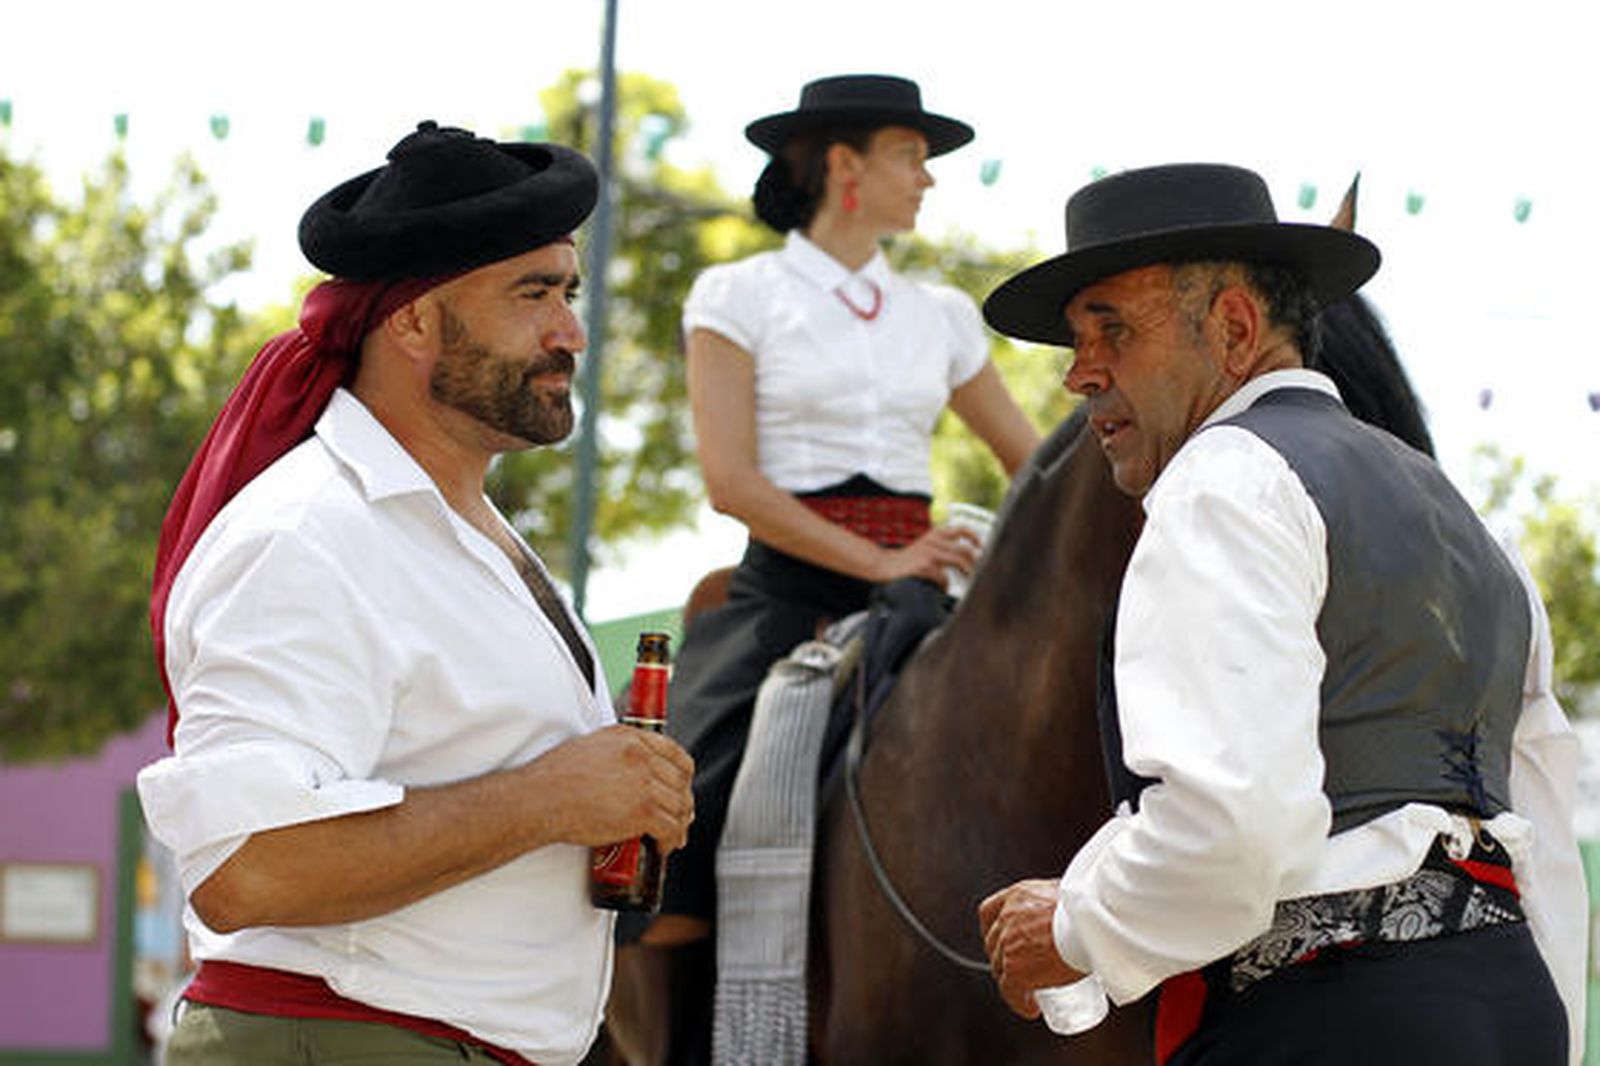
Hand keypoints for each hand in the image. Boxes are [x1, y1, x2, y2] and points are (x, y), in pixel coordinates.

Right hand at [521, 725, 694, 851]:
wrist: (539, 799)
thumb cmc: (554, 778)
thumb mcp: (590, 747)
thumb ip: (616, 751)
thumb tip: (631, 770)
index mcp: (629, 737)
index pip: (674, 753)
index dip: (683, 775)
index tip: (681, 788)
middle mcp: (641, 755)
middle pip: (680, 781)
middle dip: (682, 802)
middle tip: (679, 817)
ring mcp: (643, 783)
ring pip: (679, 805)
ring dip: (679, 824)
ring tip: (672, 837)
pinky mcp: (642, 811)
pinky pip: (670, 828)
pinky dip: (670, 841)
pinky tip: (662, 847)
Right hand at [872, 523, 980, 585]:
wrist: (884, 565)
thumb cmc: (907, 559)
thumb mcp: (925, 545)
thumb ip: (942, 544)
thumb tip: (967, 552)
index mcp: (935, 534)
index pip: (960, 530)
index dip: (974, 537)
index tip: (980, 546)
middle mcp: (934, 541)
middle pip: (964, 550)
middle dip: (974, 562)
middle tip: (977, 572)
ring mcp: (929, 554)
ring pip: (959, 561)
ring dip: (967, 572)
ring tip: (968, 580)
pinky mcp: (925, 567)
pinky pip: (944, 578)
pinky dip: (946, 585)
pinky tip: (943, 588)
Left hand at [977, 879, 1086, 1017]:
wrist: (1094, 923)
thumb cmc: (1092, 907)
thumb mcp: (1069, 892)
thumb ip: (1062, 897)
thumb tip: (1075, 905)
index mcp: (1018, 895)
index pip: (989, 912)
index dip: (991, 929)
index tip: (999, 939)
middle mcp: (1008, 918)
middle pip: (993, 943)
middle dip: (1003, 957)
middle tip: (1021, 968)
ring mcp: (1008, 944)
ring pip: (1000, 968)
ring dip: (1010, 981)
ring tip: (1028, 990)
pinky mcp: (1016, 969)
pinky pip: (1010, 992)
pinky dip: (1019, 1002)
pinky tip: (1031, 1007)